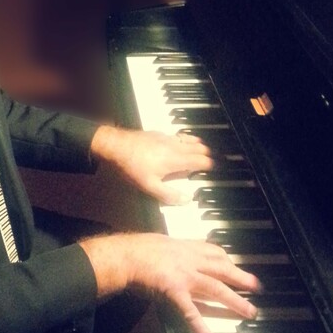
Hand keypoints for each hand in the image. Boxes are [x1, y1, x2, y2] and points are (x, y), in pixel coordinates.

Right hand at [80, 233, 259, 332]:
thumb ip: (169, 248)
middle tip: (257, 287)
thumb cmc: (135, 247)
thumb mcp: (158, 241)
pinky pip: (192, 311)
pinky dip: (202, 327)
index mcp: (184, 246)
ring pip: (216, 289)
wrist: (125, 255)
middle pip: (222, 268)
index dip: (227, 259)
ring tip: (249, 312)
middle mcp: (189, 259)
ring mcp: (185, 276)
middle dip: (241, 278)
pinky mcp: (176, 291)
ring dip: (235, 301)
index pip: (213, 251)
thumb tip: (171, 250)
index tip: (236, 264)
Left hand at [90, 125, 212, 203]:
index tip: (218, 169)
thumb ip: (169, 194)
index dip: (212, 165)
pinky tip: (181, 141)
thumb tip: (187, 199)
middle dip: (208, 154)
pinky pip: (178, 134)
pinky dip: (186, 139)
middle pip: (199, 148)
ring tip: (204, 149)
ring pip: (189, 139)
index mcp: (175, 159)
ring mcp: (166, 137)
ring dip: (198, 145)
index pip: (201, 161)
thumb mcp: (149, 186)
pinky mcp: (157, 133)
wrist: (114, 145)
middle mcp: (174, 146)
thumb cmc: (131, 166)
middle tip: (215, 160)